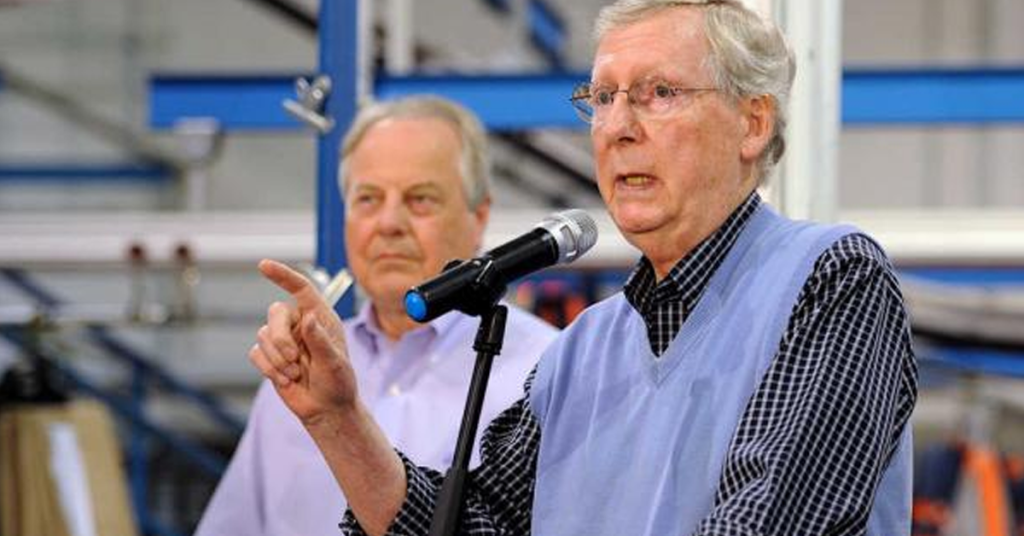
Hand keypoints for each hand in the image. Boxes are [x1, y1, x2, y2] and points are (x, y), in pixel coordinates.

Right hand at [249, 259, 358, 424]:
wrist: (326, 409)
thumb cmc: (338, 383)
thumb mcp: (335, 363)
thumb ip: (320, 340)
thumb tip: (308, 317)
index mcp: (320, 317)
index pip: (301, 289)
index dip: (282, 276)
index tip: (263, 265)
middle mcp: (300, 323)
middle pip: (275, 313)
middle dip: (280, 338)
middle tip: (294, 359)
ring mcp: (283, 340)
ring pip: (263, 335)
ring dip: (278, 359)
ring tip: (296, 374)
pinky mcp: (269, 356)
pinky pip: (256, 353)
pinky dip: (269, 369)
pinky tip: (285, 380)